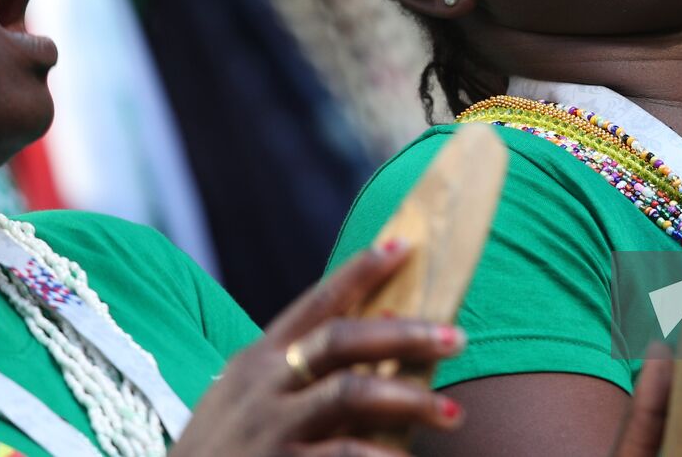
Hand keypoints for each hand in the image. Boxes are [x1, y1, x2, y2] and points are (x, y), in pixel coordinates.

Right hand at [172, 241, 465, 456]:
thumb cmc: (224, 455)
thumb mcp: (248, 402)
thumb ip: (304, 368)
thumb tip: (384, 321)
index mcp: (257, 360)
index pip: (316, 302)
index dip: (361, 272)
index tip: (404, 245)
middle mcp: (261, 387)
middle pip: (342, 341)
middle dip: (404, 335)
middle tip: (457, 337)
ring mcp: (268, 430)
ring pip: (350, 395)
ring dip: (409, 401)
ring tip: (453, 413)